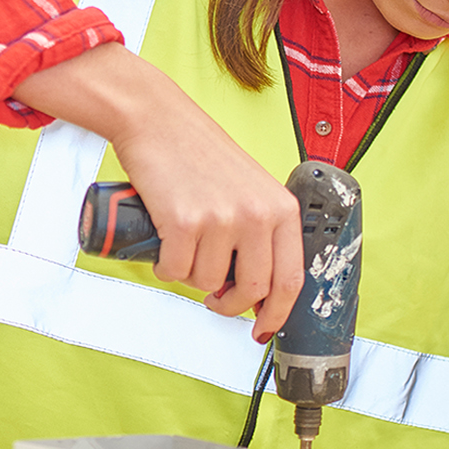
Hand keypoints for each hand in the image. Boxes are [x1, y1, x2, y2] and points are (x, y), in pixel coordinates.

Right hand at [13, 44, 304, 340]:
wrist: (156, 121)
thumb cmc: (197, 152)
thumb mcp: (248, 189)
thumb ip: (260, 230)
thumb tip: (255, 287)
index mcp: (280, 208)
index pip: (291, 278)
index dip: (277, 313)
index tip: (263, 327)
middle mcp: (256, 214)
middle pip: (251, 289)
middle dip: (228, 304)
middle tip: (213, 298)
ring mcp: (221, 219)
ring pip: (207, 282)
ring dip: (190, 277)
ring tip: (182, 249)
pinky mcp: (184, 222)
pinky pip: (174, 271)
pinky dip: (164, 268)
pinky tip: (164, 247)